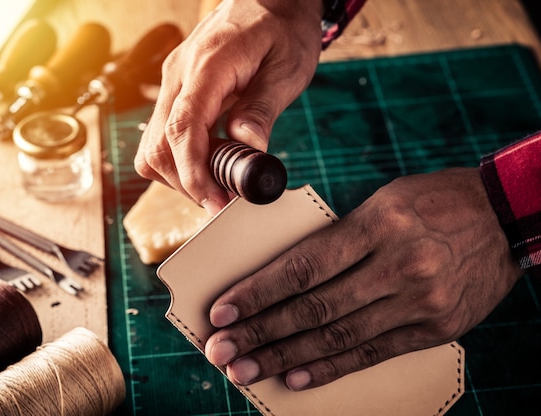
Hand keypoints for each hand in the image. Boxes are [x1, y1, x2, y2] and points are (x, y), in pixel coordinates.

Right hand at [134, 0, 322, 214]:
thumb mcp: (287, 67)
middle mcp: (179, 75)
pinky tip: (208, 161)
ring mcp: (173, 82)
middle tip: (223, 200)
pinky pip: (161, 134)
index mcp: (207, 66)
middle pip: (158, 145)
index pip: (182, 128)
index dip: (193, 173)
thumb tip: (248, 148)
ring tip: (218, 182)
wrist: (269, 0)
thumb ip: (263, 108)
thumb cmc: (282, 29)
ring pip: (152, 145)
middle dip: (187, 182)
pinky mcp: (176, 90)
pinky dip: (179, 158)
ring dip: (180, 174)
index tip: (215, 201)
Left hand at [204, 168, 522, 389]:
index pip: (304, 266)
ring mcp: (421, 301)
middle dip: (261, 333)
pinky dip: (333, 368)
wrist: (506, 215)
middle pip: (314, 307)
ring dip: (286, 358)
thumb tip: (285, 275)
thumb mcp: (382, 203)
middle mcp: (398, 264)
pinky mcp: (438, 327)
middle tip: (220, 352)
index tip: (221, 312)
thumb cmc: (431, 201)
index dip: (258, 293)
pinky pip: (376, 353)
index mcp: (378, 224)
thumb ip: (339, 239)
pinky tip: (297, 379)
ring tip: (246, 371)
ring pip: (339, 336)